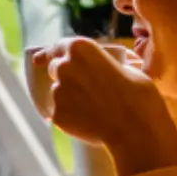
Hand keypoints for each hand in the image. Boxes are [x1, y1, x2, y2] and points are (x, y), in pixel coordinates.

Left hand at [36, 38, 176, 175]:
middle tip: (85, 89)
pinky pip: (61, 114)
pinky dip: (71, 117)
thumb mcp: (127, 68)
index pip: (58, 46)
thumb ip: (107, 65)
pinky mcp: (57, 115)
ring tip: (95, 110)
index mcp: (80, 48)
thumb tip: (108, 69)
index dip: (48, 53)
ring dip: (70, 98)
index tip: (38, 60)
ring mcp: (58, 92)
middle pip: (55, 69)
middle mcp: (64, 66)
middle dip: (65, 77)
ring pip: (58, 93)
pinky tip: (90, 122)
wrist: (136, 129)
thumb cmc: (138, 96)